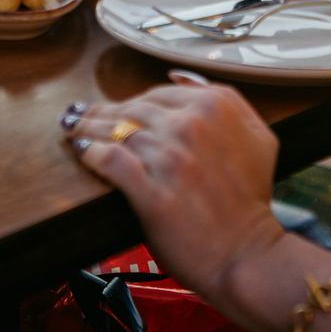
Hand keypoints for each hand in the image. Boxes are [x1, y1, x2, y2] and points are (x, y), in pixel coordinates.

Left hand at [63, 73, 287, 300]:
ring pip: (116, 131)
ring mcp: (169, 157)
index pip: (156, 94)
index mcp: (215, 106)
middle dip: (102, 112)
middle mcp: (191, 125)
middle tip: (79, 114)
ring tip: (71, 128)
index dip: (131, 102)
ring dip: (88, 128)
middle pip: (131, 109)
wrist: (248, 254)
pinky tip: (80, 150)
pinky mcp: (150, 190)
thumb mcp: (259, 137)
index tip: (115, 108)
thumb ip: (226, 100)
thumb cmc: (253, 200)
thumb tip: (179, 77)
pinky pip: (109, 160)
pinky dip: (90, 153)